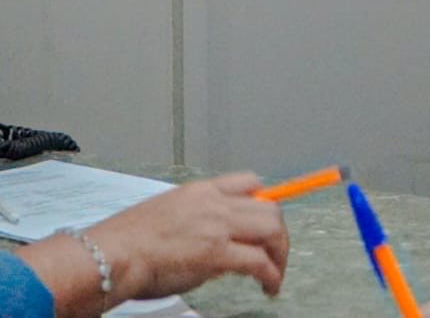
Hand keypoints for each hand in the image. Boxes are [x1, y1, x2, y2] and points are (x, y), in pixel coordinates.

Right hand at [17, 172, 290, 316]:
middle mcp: (214, 204)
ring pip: (272, 229)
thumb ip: (197, 224)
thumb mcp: (166, 216)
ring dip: (280, 254)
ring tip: (275, 274)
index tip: (268, 218)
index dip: (264, 200)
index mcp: (200, 192)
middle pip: (269, 207)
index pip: (248, 182)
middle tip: (276, 253)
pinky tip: (269, 287)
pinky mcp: (217, 253)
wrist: (109, 256)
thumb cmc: (125, 244)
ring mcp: (217, 227)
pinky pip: (259, 262)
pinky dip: (271, 275)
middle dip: (279, 232)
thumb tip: (220, 247)